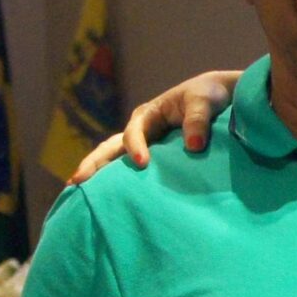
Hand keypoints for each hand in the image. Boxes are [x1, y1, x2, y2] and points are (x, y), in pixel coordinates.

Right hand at [68, 69, 242, 181]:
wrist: (219, 99)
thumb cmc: (209, 96)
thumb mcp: (204, 101)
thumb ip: (198, 120)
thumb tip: (193, 147)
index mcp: (148, 114)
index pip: (134, 132)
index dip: (135, 146)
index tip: (142, 163)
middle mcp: (140, 130)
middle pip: (111, 148)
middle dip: (94, 164)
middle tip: (77, 181)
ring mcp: (143, 146)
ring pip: (114, 160)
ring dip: (97, 174)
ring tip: (76, 192)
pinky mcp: (151, 160)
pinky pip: (128, 171)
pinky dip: (114, 182)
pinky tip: (104, 200)